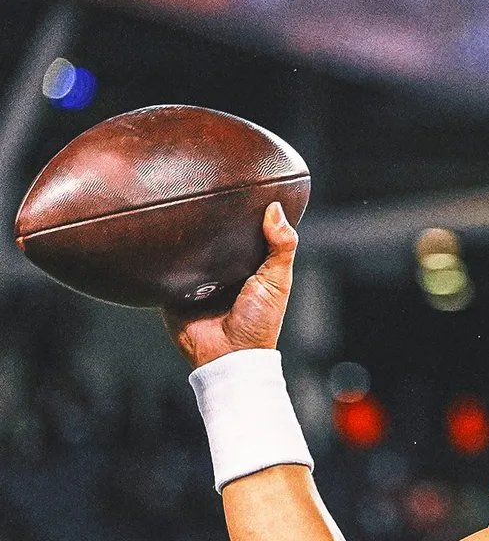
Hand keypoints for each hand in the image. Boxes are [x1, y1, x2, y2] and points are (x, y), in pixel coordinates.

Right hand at [163, 202, 297, 368]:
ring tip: (173, 202)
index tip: (237, 184)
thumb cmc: (259, 322)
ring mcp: (195, 276)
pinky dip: (159, 253)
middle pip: (212, 235)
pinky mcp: (171, 287)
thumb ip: (281, 247)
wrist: (226, 356)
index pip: (243, 229)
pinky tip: (154, 233)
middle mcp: (221, 267)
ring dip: (181, 233)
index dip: (242, 210)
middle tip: (198, 186)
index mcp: (248, 264)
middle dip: (206, 217)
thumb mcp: (277, 281)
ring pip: (186, 247)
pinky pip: (162, 265)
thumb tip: (275, 208)